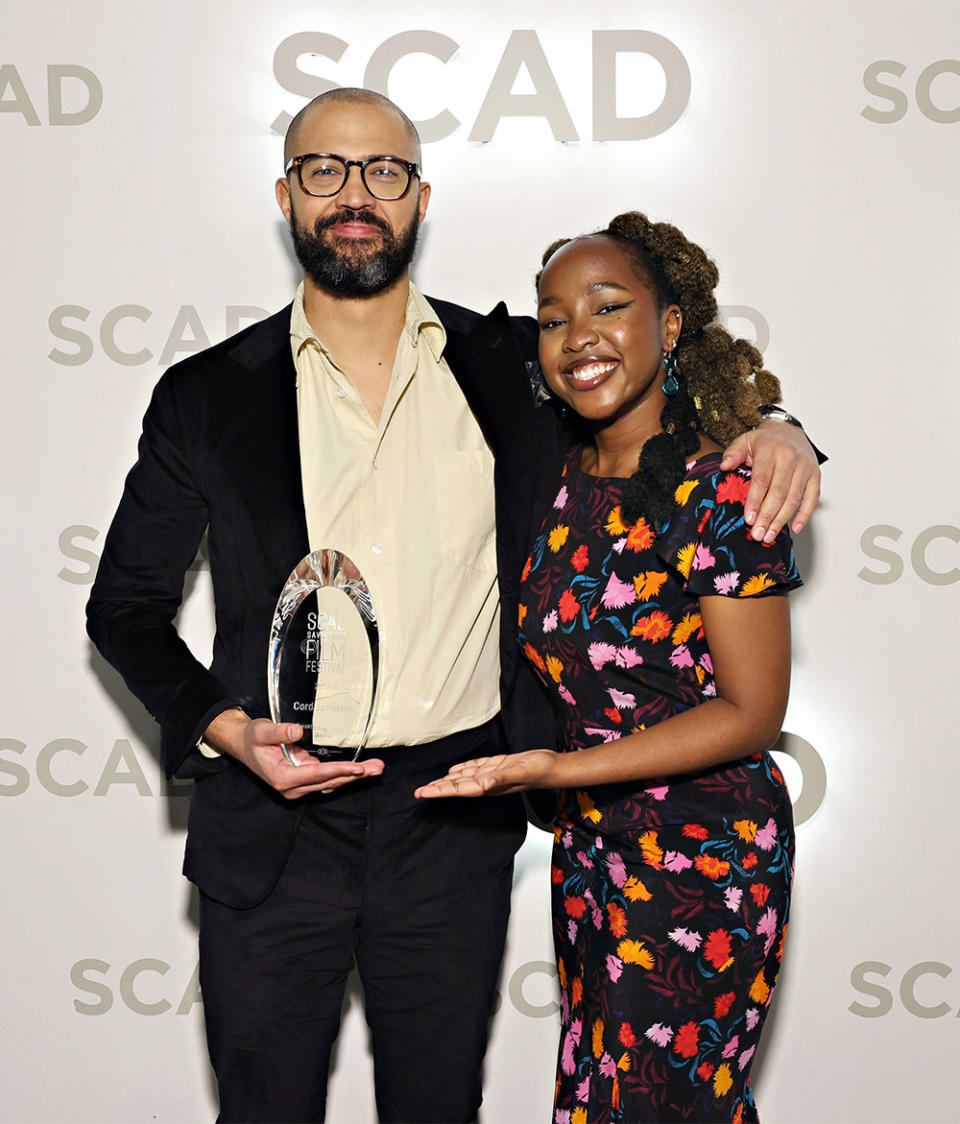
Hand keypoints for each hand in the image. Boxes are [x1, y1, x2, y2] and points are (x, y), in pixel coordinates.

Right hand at [204, 710, 382, 798]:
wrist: (244, 745)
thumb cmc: (252, 739)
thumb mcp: (262, 731)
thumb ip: (279, 732)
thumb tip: (296, 731)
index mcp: (283, 778)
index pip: (317, 774)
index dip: (338, 770)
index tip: (357, 767)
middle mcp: (292, 786)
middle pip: (330, 781)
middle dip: (355, 775)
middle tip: (377, 768)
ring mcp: (299, 785)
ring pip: (332, 781)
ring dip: (354, 775)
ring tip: (376, 768)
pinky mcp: (304, 779)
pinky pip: (328, 777)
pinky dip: (345, 772)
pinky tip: (362, 769)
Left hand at [414, 749, 558, 798]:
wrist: (553, 766)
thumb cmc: (538, 769)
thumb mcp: (519, 771)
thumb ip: (500, 778)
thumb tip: (482, 784)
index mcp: (489, 786)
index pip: (458, 790)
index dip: (439, 792)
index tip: (422, 794)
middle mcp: (487, 782)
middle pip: (457, 786)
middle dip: (437, 789)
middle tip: (418, 792)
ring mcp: (492, 774)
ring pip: (464, 778)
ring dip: (447, 781)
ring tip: (431, 784)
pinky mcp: (497, 766)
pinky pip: (475, 768)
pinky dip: (462, 769)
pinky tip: (454, 770)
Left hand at [720, 419, 819, 541]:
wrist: (790, 430)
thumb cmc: (765, 440)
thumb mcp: (745, 441)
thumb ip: (732, 453)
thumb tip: (724, 467)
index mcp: (770, 450)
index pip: (762, 480)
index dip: (755, 501)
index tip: (749, 519)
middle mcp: (790, 458)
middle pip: (778, 493)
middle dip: (767, 516)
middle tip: (758, 534)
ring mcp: (805, 467)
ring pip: (794, 498)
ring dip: (781, 520)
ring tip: (770, 536)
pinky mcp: (815, 475)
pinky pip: (812, 498)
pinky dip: (805, 514)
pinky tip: (795, 528)